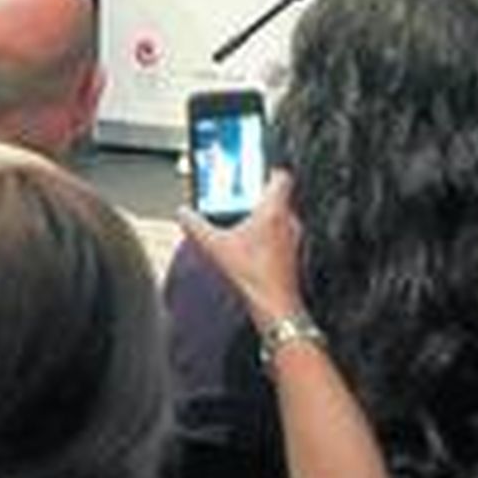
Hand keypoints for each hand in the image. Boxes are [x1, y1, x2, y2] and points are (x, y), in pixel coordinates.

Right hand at [179, 170, 304, 330]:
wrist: (275, 308)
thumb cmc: (253, 276)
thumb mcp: (215, 247)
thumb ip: (196, 226)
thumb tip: (183, 213)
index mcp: (273, 210)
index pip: (281, 176)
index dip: (268, 170)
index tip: (254, 171)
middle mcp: (288, 221)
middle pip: (279, 196)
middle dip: (259, 195)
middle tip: (241, 198)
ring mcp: (294, 239)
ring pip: (281, 216)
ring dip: (264, 216)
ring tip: (244, 224)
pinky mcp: (293, 255)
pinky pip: (282, 235)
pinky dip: (269, 235)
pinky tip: (251, 248)